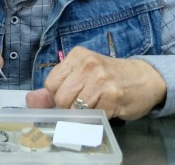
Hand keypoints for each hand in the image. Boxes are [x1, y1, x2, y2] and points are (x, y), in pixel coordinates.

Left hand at [25, 46, 165, 119]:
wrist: (144, 78)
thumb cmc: (109, 76)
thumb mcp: (81, 74)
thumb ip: (56, 87)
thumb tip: (30, 100)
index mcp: (77, 56)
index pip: (51, 83)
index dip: (56, 96)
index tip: (69, 96)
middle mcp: (88, 65)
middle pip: (60, 98)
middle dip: (68, 107)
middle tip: (83, 103)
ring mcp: (101, 80)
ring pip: (75, 109)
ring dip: (83, 114)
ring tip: (95, 105)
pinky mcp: (113, 97)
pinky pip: (93, 117)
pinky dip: (96, 118)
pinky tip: (106, 108)